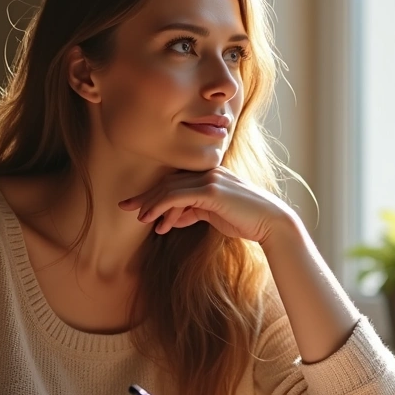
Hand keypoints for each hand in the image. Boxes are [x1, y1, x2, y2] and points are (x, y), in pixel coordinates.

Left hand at [119, 167, 294, 244]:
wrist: (270, 222)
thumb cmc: (244, 219)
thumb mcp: (214, 215)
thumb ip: (193, 212)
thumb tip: (170, 220)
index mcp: (208, 174)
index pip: (174, 180)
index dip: (153, 193)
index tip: (136, 205)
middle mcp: (207, 171)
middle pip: (167, 181)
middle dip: (145, 195)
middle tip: (124, 206)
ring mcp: (209, 179)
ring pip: (170, 189)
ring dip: (151, 204)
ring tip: (139, 217)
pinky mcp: (211, 190)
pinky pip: (178, 197)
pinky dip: (163, 207)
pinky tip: (154, 220)